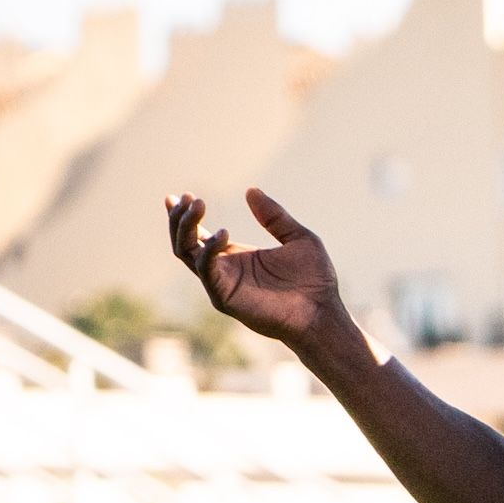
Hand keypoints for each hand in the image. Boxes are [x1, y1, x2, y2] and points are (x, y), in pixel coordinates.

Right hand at [167, 189, 357, 353]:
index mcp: (236, 256)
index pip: (199, 235)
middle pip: (185, 242)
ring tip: (197, 205)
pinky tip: (224, 234)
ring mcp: (221, 284)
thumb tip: (251, 190)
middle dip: (180, 219)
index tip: (181, 195)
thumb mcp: (298, 238)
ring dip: (186, 228)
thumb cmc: (314, 280)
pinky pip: (206, 271)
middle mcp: (223, 270)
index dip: (186, 216)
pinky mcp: (224, 298)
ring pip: (187, 253)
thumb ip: (274, 216)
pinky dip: (208, 251)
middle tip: (187, 197)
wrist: (322, 312)